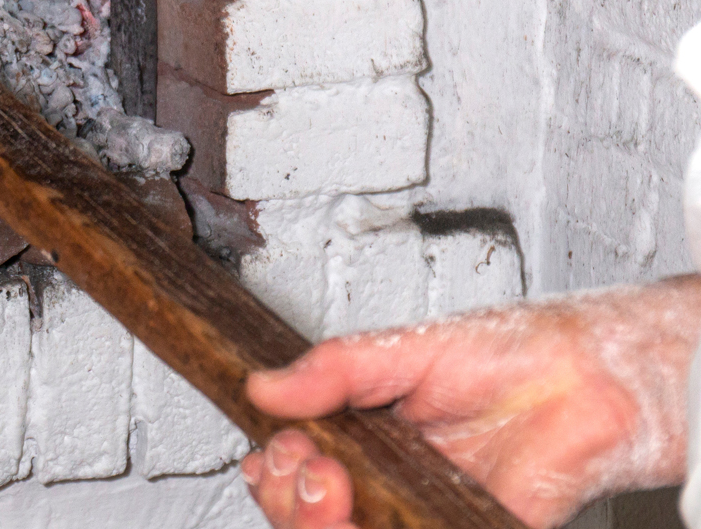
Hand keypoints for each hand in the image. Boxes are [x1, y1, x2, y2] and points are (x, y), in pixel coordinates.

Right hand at [240, 276, 700, 528]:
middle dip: (289, 501)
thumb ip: (335, 369)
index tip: (280, 450)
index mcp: (362, 438)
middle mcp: (387, 484)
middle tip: (307, 464)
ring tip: (332, 484)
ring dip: (318, 524)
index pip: (293, 476)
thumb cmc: (518, 352)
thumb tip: (263, 386)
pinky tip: (369, 512)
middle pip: (310, 520)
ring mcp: (423, 512)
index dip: (274, 475)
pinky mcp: (466, 528)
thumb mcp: (407, 348)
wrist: (596, 378)